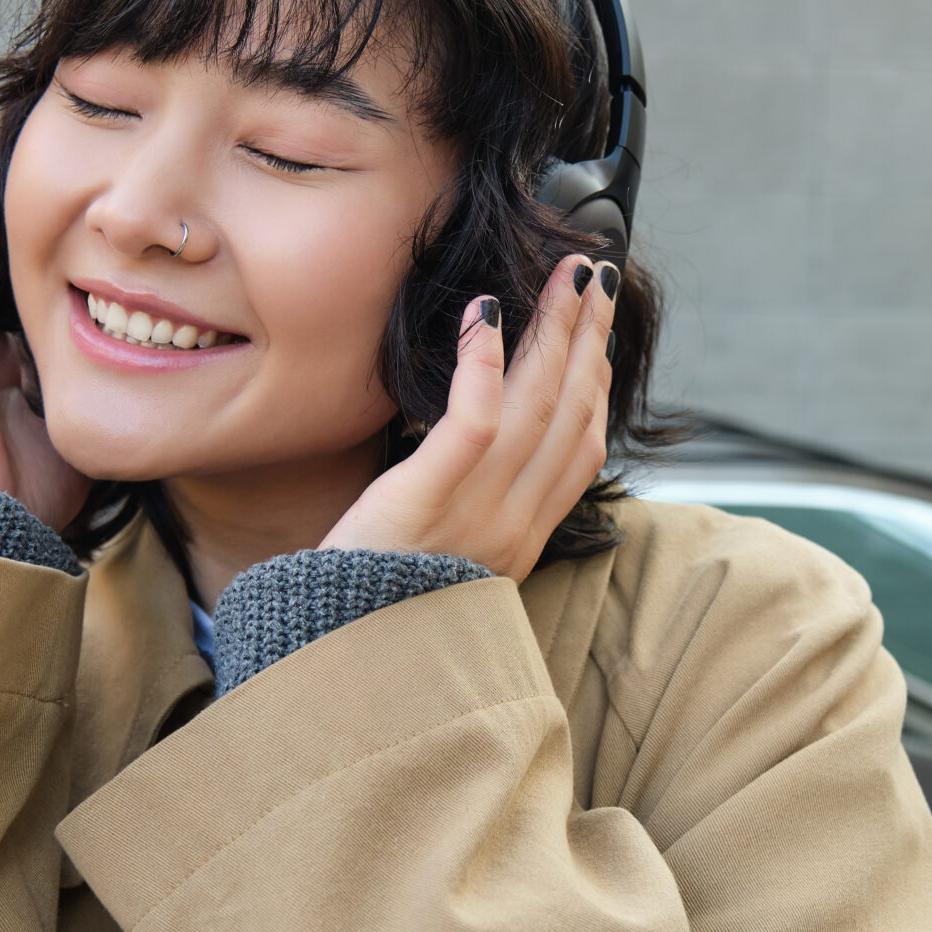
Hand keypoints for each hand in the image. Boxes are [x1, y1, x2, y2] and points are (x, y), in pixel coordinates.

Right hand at [0, 116, 92, 529]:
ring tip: (33, 116)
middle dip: (36, 195)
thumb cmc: (36, 498)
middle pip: (1, 244)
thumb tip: (174, 372)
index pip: (33, 282)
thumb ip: (117, 395)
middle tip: (74, 138)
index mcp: (7, 361)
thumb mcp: (89, 428)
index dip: (62, 241)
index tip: (102, 202)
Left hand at [319, 254, 617, 580]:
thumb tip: (478, 453)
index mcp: (521, 539)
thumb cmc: (371, 605)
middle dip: (588, 336)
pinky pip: (472, 423)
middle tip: (594, 272)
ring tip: (564, 275)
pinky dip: (484, 364)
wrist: (333, 659)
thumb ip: (471, 511)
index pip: (581, 448)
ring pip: (536, 407)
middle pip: (571, 414)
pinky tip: (487, 312)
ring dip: (556, 331)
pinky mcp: (424, 499)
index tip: (598, 330)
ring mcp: (475, 513)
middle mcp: (513, 525)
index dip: (596, 382)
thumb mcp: (442, 562)